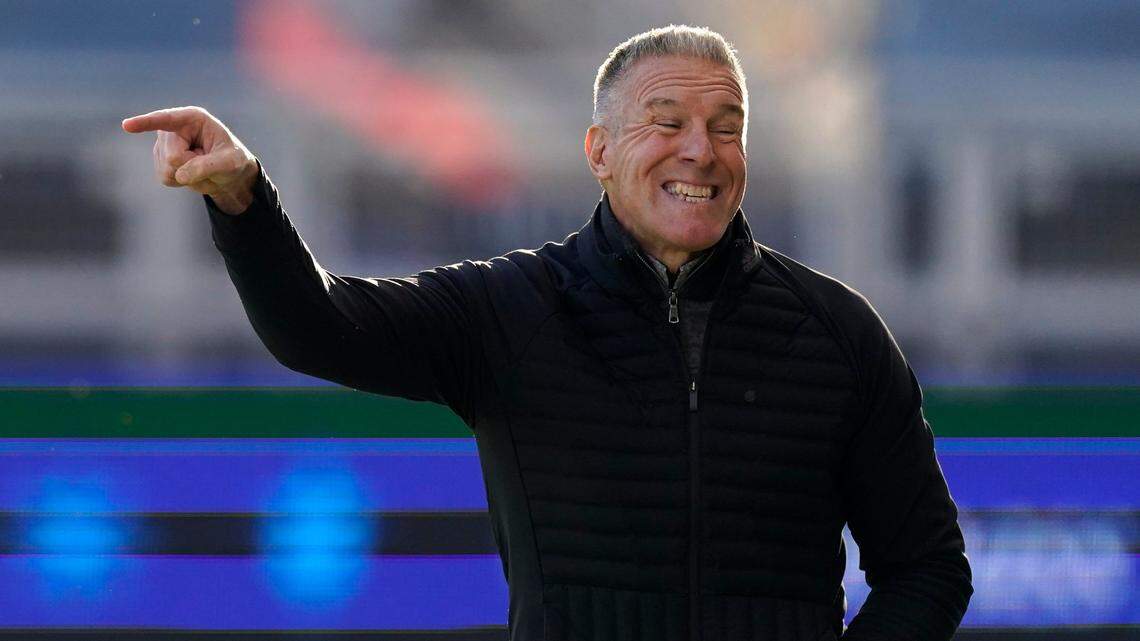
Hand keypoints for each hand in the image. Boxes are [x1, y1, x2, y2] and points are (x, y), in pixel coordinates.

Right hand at [121, 106, 258, 215]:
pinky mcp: (159, 159)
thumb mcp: (230, 162)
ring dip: (188, 175)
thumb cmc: (232, 160)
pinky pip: (165, 177)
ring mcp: (163, 143)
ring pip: (167, 169)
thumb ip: (208, 166)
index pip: (166, 119)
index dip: (146, 123)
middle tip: (207, 162)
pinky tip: (190, 172)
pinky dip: (181, 181)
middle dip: (192, 167)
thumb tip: (181, 174)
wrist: (227, 172)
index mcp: (192, 118)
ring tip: (200, 166)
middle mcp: (173, 127)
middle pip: (172, 157)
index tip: (126, 125)